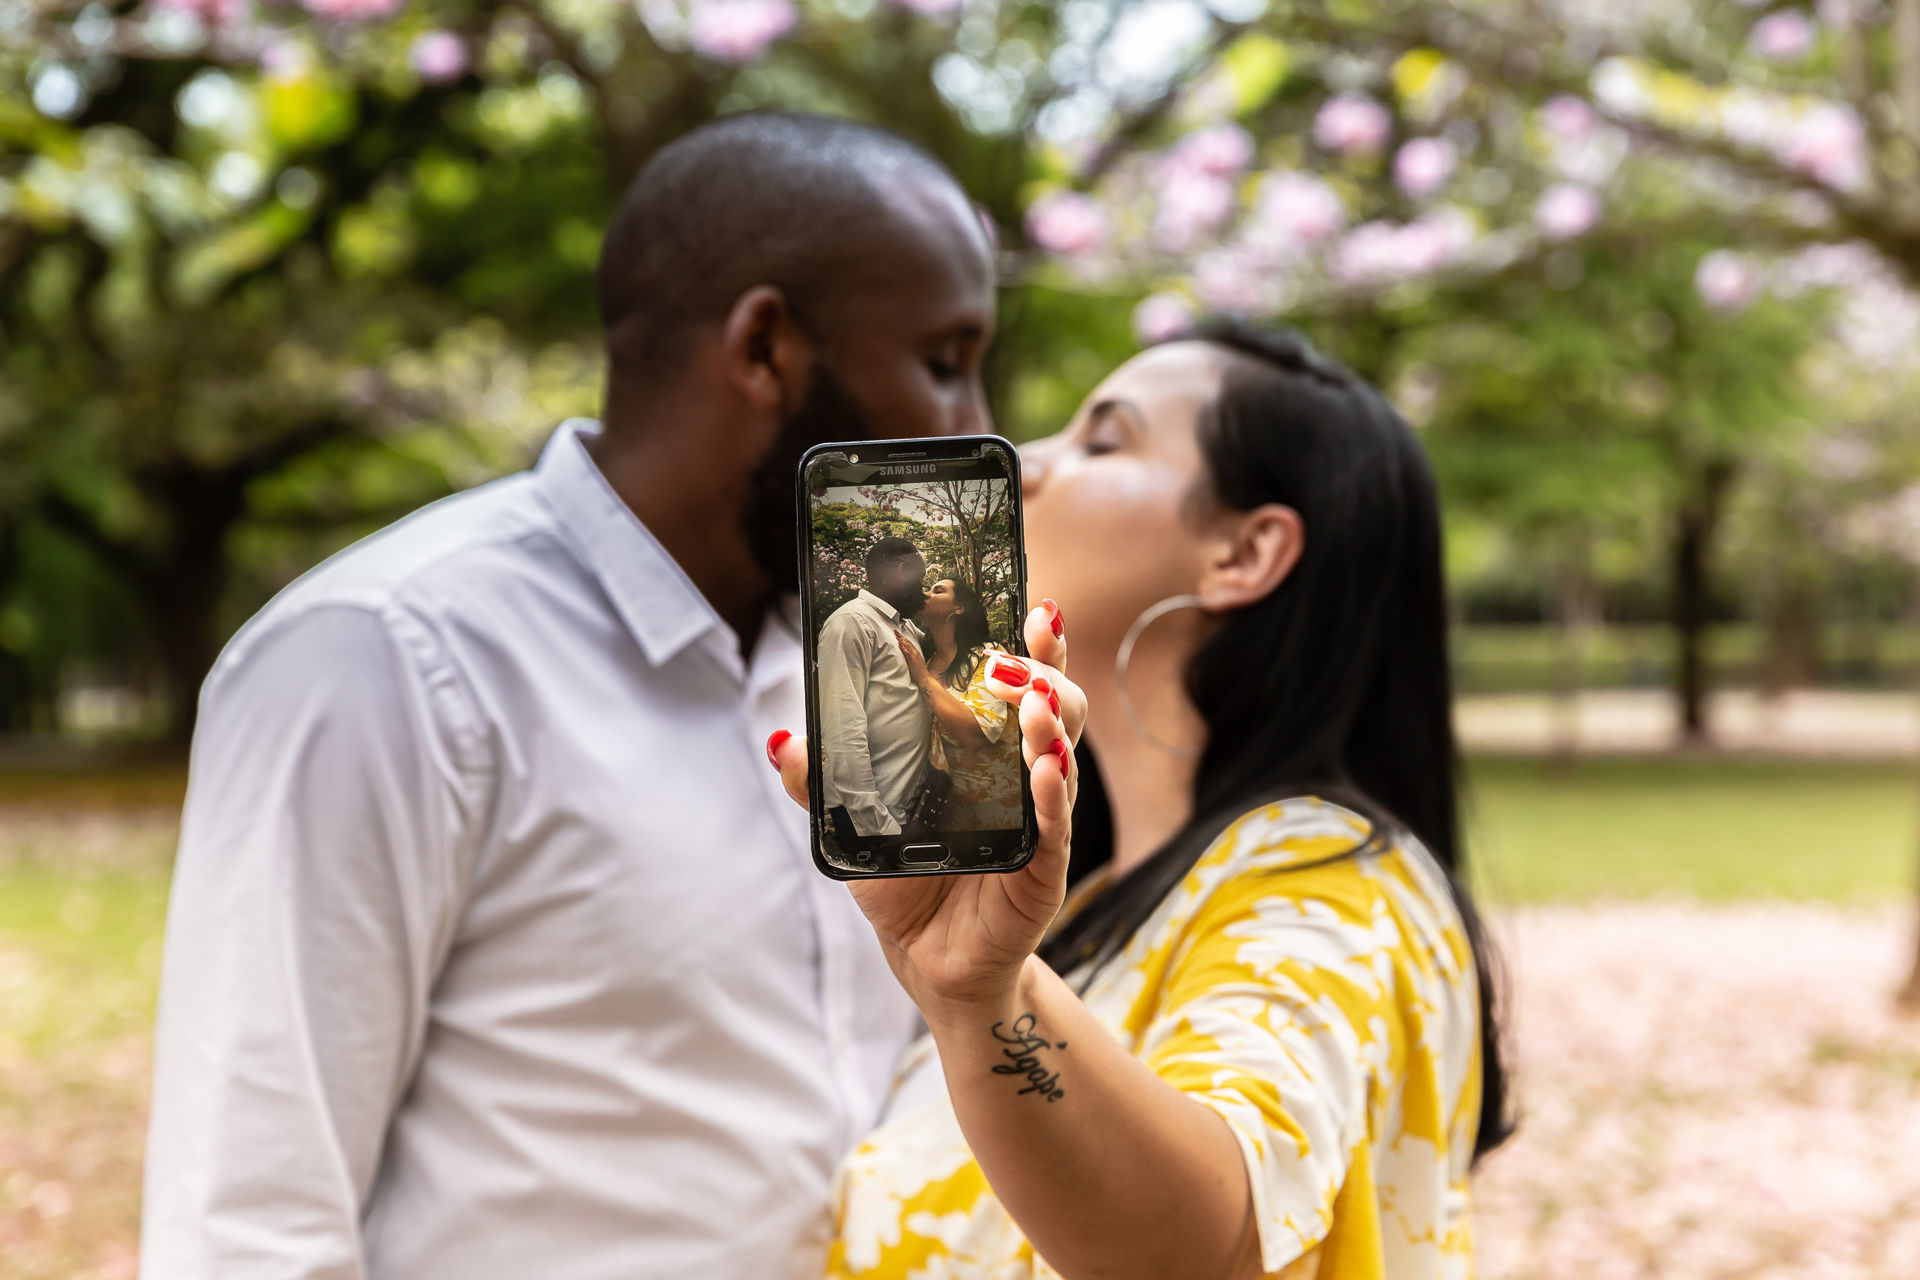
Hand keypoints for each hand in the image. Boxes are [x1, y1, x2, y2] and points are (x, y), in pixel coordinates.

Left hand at [771, 599, 1081, 1017]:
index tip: (1033, 604)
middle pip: (1057, 706)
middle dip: (1044, 673)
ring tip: (1031, 704)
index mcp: (987, 749)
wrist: (925, 956)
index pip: (1020, 683)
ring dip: (1051, 723)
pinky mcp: (1043, 868)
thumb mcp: (856, 822)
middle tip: (1010, 657)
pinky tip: (1044, 769)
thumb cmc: (904, 878)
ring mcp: (1040, 818)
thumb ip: (823, 781)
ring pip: (1063, 756)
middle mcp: (1024, 774)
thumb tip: (783, 740)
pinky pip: (1055, 826)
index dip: (1033, 646)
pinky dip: (1052, 794)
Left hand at [894, 631, 931, 688]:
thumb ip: (912, 657)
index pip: (909, 643)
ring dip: (901, 640)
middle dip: (901, 636)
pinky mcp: (912, 660)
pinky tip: (899, 644)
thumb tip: (907, 654)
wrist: (924, 678)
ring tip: (896, 635)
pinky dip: (903, 648)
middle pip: (908, 642)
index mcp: (916, 653)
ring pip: (907, 645)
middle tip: (895, 631)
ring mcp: (914, 656)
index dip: (904, 638)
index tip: (898, 634)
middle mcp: (916, 653)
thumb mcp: (916, 663)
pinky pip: (907, 652)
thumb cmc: (920, 672)